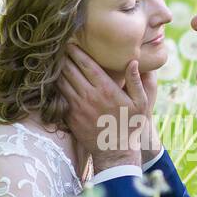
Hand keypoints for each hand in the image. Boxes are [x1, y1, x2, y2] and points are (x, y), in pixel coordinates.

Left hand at [58, 45, 158, 172]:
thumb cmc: (130, 125)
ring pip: (62, 82)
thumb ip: (136, 82)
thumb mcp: (141, 103)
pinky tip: (54, 80)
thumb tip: (132, 61)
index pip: (86, 65)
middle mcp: (89, 96)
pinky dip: (56, 87)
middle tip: (59, 48)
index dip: (77, 52)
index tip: (71, 43)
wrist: (115, 152)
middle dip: (64, 58)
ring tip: (55, 61)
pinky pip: (59, 97)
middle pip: (70, 70)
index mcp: (106, 89)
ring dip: (58, 71)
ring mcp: (77, 107)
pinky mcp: (70, 117)